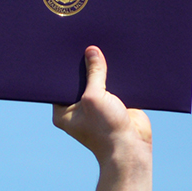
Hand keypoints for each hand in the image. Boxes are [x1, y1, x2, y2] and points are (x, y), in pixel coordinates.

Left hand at [53, 48, 151, 166]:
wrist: (131, 148)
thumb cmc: (106, 130)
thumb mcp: (94, 97)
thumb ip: (94, 73)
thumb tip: (91, 51)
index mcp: (63, 111)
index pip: (59, 84)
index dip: (64, 67)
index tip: (66, 48)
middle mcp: (78, 109)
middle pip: (80, 80)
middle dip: (85, 65)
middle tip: (85, 42)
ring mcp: (97, 107)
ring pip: (98, 81)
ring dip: (103, 69)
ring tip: (103, 45)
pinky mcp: (114, 104)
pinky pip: (114, 84)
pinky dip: (117, 75)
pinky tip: (119, 58)